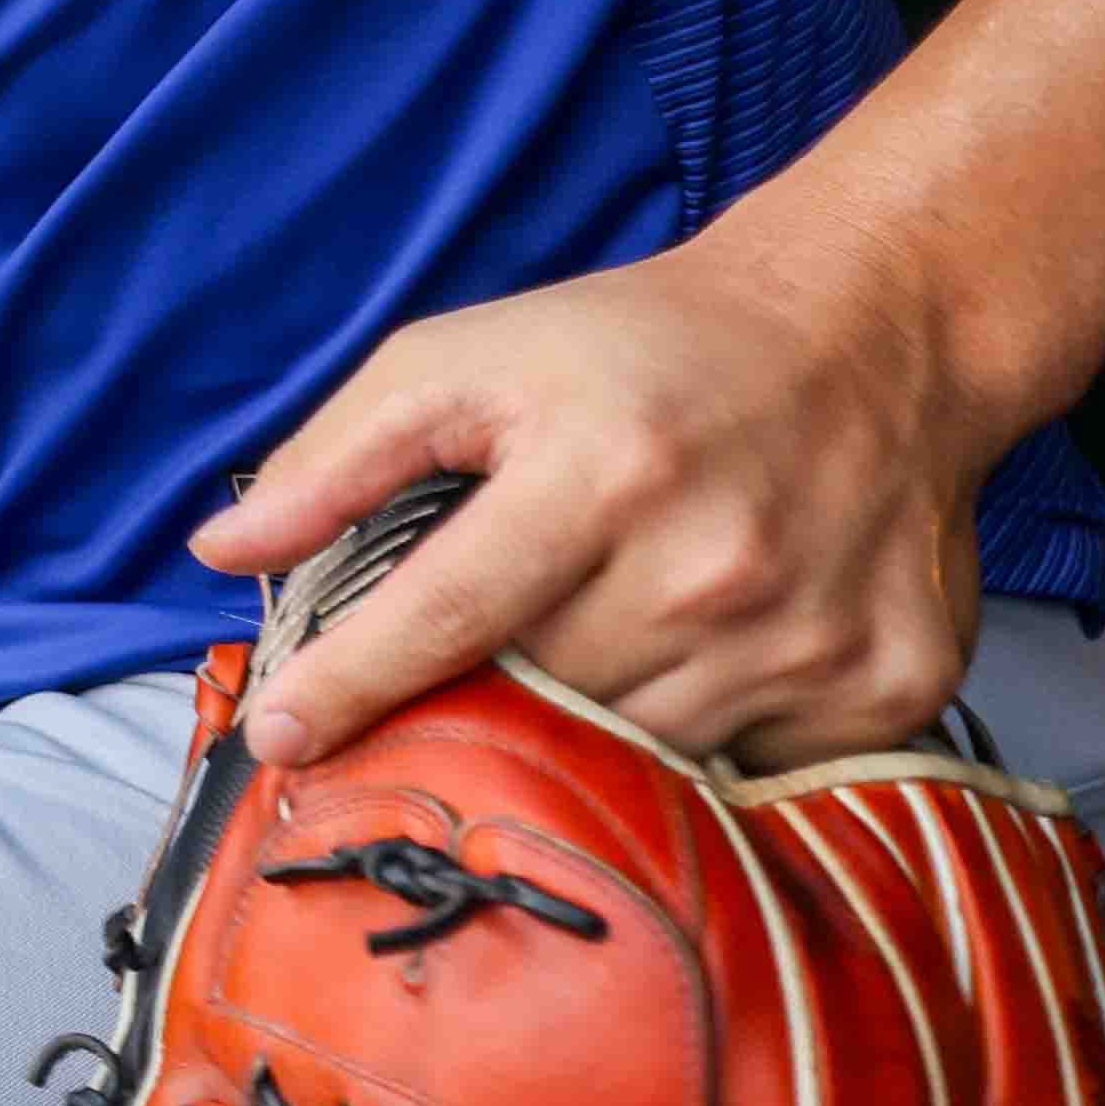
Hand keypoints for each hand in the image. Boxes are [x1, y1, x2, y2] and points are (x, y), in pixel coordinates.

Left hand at [184, 231, 998, 777]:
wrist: (874, 331)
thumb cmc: (647, 349)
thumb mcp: (473, 357)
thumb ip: (338, 455)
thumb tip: (220, 552)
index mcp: (601, 468)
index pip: (447, 615)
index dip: (353, 686)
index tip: (281, 742)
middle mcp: (711, 560)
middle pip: (540, 702)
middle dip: (480, 702)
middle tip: (461, 687)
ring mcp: (806, 636)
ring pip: (642, 759)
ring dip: (593, 733)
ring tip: (596, 655)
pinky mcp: (884, 687)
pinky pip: (754, 774)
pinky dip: (708, 745)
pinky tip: (705, 668)